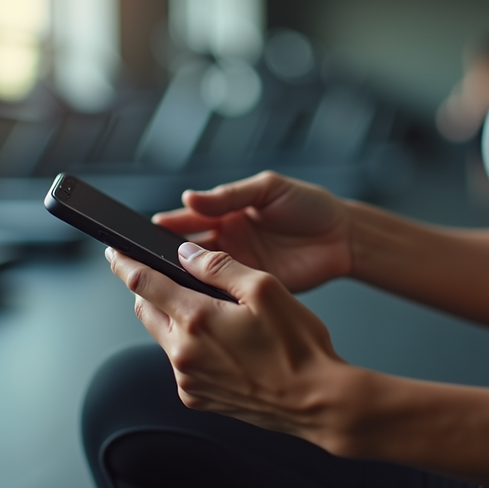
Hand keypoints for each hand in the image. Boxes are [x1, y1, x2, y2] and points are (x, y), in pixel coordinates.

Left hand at [106, 242, 347, 440]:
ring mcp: (188, 379)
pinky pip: (181, 364)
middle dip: (150, 290)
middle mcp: (184, 353)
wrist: (316, 401)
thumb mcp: (265, 289)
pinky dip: (191, 347)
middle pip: (146, 311)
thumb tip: (187, 254)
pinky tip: (223, 343)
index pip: (143, 283)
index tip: (115, 254)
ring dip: (175, 319)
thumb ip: (220, 267)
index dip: (125, 263)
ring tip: (213, 313)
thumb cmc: (299, 348)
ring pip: (164, 337)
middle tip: (167, 277)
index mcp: (197, 319)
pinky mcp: (197, 398)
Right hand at [153, 171, 351, 291]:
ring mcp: (240, 266)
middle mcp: (229, 242)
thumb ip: (230, 195)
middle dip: (167, 255)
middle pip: (188, 251)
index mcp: (228, 214)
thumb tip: (191, 197)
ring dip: (185, 279)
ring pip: (202, 275)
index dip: (167, 225)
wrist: (344, 236)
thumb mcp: (268, 189)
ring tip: (165, 282)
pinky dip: (211, 297)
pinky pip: (227, 293)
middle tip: (145, 261)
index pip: (188, 219)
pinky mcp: (254, 287)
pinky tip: (198, 300)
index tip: (145, 231)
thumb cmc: (310, 206)